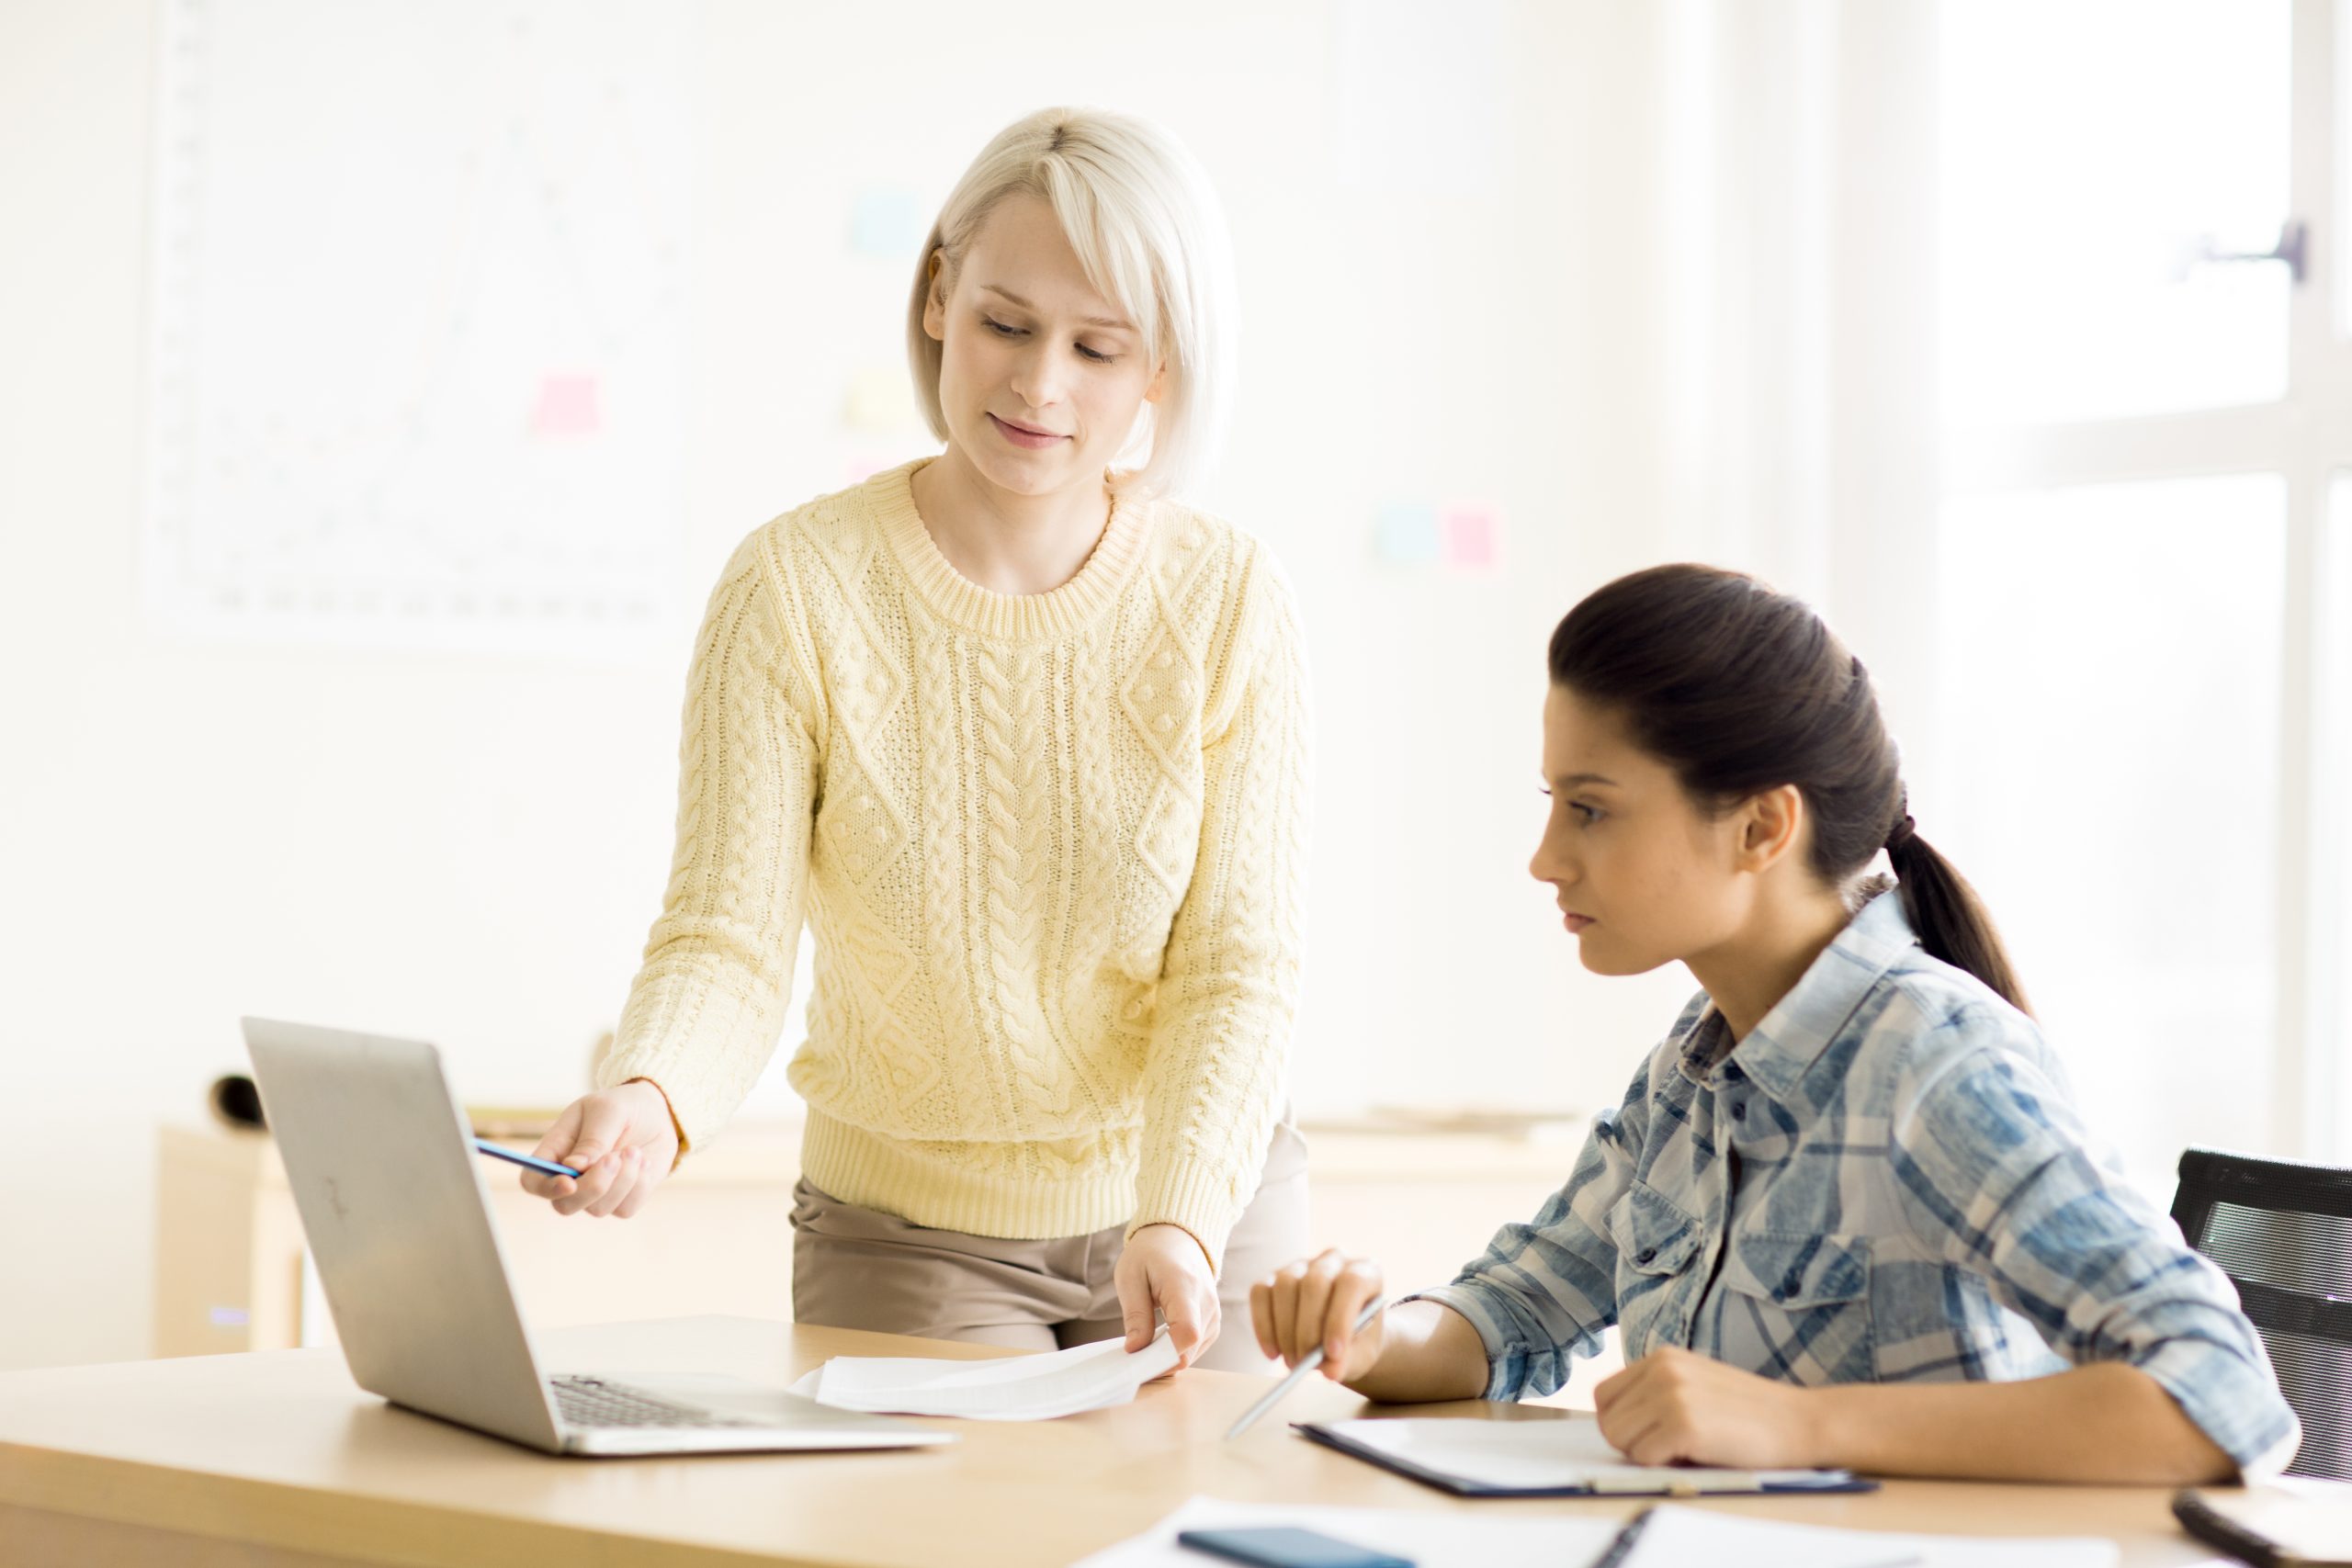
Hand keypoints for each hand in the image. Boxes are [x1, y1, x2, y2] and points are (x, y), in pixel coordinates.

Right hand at [520, 1080, 680, 1218]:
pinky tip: (643, 1162)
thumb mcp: (607, 1110)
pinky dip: (639, 1185)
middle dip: (593, 1187)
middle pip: (564, 1205)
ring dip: (622, 1180)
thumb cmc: (623, 1106)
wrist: (656, 1114)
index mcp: (554, 1151)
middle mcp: (570, 1178)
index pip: (532, 1181)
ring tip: (634, 1150)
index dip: (545, 1187)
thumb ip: (592, 1139)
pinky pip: (625, 1209)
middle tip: (615, 1158)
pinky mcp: (621, 1200)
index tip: (569, 1182)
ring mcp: (595, 1193)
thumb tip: (574, 1168)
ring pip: (598, 1208)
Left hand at [1114, 1223, 1219, 1372]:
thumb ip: (1135, 1315)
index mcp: (1184, 1286)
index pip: (1187, 1332)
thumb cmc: (1150, 1254)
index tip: (1140, 1360)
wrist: (1176, 1236)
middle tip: (1135, 1355)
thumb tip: (1135, 1350)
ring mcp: (1214, 1311)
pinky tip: (1161, 1339)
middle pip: (1190, 1347)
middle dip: (1161, 1359)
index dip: (1165, 1354)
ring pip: (1194, 1351)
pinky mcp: (1214, 1319)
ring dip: (1169, 1355)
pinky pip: (1198, 1346)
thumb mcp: (1130, 1278)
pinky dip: (1179, 1349)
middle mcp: (1206, 1301)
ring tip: (1146, 1342)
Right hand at [1249, 1248, 1385, 1382]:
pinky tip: (1273, 1352)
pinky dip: (1263, 1326)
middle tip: (1305, 1363)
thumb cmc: (1357, 1341)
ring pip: (1285, 1286)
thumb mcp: (1361, 1355)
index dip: (1340, 1318)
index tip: (1333, 1354)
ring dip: (1285, 1330)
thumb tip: (1330, 1370)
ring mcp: (1302, 1264)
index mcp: (1366, 1272)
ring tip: (1293, 1362)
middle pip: (1315, 1283)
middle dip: (1307, 1329)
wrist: (1340, 1336)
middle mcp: (1334, 1260)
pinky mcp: (1274, 1276)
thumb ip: (1349, 1361)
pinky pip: (1260, 1293)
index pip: (1352, 1283)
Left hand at [1591, 1345, 1819, 1467]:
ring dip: (1648, 1454)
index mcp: (1662, 1357)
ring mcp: (1672, 1393)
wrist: (1801, 1423)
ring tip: (1687, 1447)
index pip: (1603, 1395)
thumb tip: (1610, 1423)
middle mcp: (1662, 1368)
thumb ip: (1655, 1393)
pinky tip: (1698, 1453)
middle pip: (1607, 1420)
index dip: (1621, 1423)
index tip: (1650, 1434)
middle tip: (1672, 1446)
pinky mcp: (1684, 1423)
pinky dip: (1665, 1465)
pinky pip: (1644, 1457)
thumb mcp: (1695, 1386)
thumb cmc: (1748, 1415)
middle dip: (1633, 1443)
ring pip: (1619, 1439)